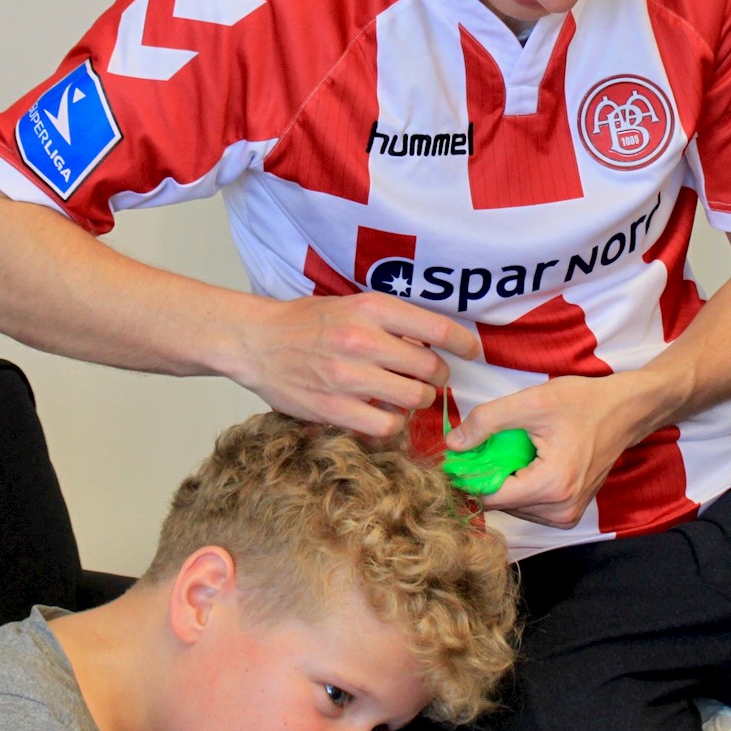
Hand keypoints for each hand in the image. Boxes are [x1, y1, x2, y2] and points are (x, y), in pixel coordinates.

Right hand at [231, 293, 479, 437]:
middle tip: (428, 377)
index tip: (472, 351)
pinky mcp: (335, 408)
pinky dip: (393, 423)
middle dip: (437, 376)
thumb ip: (390, 321)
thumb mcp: (351, 305)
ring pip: (414, 399)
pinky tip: (384, 413)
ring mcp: (349, 377)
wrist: (257, 342)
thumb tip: (432, 341)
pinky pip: (387, 425)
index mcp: (371, 309)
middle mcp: (363, 340)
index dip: (464, 343)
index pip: (437, 328)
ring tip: (406, 396)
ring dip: (418, 401)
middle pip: (430, 367)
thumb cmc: (306, 323)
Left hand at [446, 372, 664, 526]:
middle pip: (501, 504)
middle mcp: (560, 510)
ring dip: (505, 482)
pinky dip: (521, 486)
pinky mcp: (569, 512)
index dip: (469, 476)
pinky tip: (528, 462)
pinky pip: (530, 506)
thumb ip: (487, 421)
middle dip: (488, 477)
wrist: (625, 412)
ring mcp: (567, 515)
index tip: (460, 455)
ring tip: (514, 451)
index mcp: (551, 486)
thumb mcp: (531, 402)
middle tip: (489, 446)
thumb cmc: (583, 403)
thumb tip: (453, 444)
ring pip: (514, 507)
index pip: (490, 497)